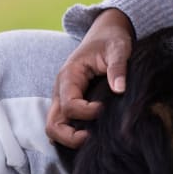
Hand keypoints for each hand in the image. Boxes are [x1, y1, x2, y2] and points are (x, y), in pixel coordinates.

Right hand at [46, 8, 133, 147]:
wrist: (105, 33)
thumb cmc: (111, 40)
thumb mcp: (118, 48)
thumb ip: (118, 67)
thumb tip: (119, 89)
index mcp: (69, 76)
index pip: (69, 105)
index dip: (86, 113)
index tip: (104, 108)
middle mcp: (60, 90)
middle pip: (53, 124)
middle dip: (70, 137)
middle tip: (93, 137)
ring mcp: (62, 99)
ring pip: (54, 128)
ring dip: (69, 139)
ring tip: (92, 139)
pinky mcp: (69, 104)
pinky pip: (63, 125)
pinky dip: (71, 135)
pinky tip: (91, 136)